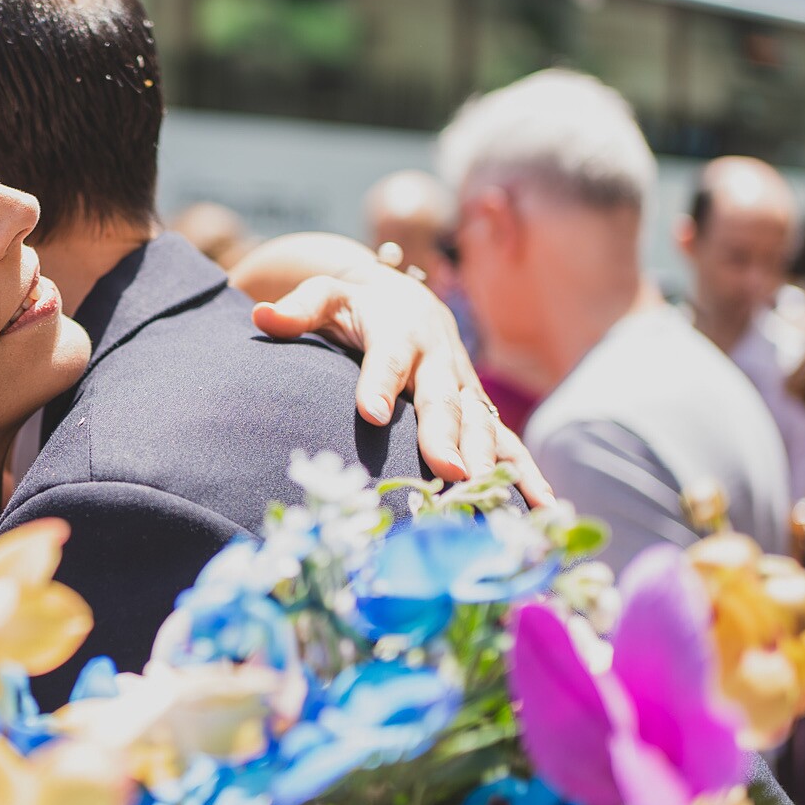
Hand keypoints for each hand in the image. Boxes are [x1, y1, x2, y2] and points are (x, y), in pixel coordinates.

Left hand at [252, 265, 554, 507]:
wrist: (406, 298)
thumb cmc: (356, 305)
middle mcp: (438, 360)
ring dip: (490, 461)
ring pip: (480, 424)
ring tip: (491, 497)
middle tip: (448, 473)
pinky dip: (526, 473)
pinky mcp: (478, 409)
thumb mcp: (325, 297)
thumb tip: (261, 316)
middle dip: (446, 436)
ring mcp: (464, 386)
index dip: (379, 384)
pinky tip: (543, 507)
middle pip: (442, 400)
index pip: (385, 360)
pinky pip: (506, 442)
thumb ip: (298, 309)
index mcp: (397, 333)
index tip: (372, 413)